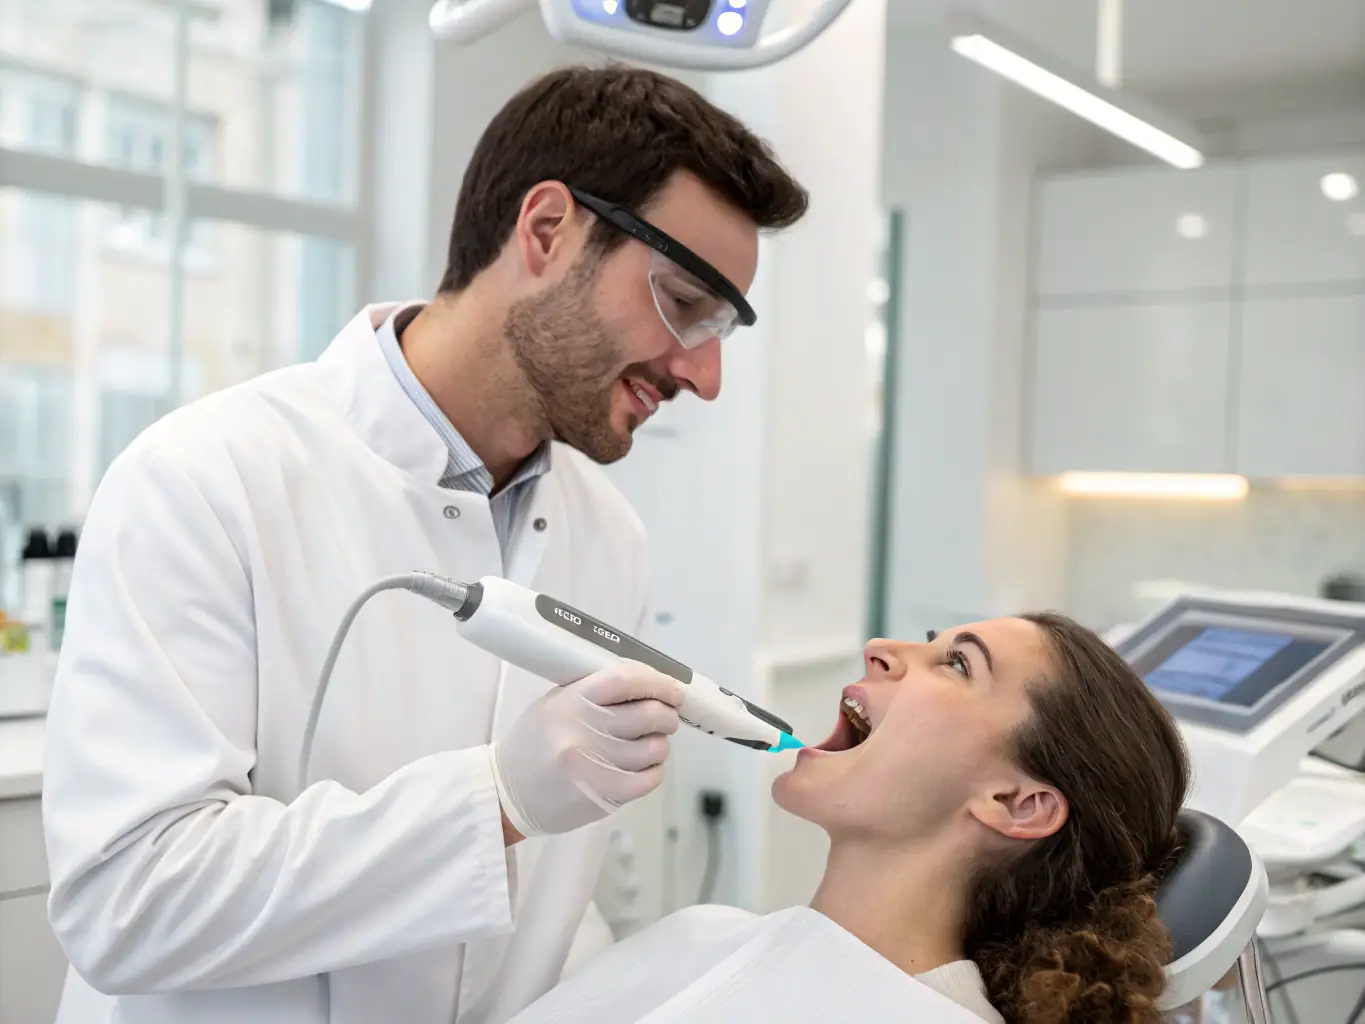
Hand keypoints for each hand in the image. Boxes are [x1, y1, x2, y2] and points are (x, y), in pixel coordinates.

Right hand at [490, 661, 683, 838]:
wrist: (508, 795)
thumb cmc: (534, 744)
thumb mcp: (556, 704)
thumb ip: (597, 691)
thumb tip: (648, 685)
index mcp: (572, 701)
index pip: (626, 679)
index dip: (657, 681)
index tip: (671, 688)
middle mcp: (585, 731)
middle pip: (650, 713)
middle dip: (668, 712)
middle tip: (665, 714)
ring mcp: (597, 766)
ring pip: (656, 747)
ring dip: (661, 741)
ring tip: (648, 741)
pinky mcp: (607, 796)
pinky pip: (652, 777)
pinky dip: (655, 768)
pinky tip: (643, 765)